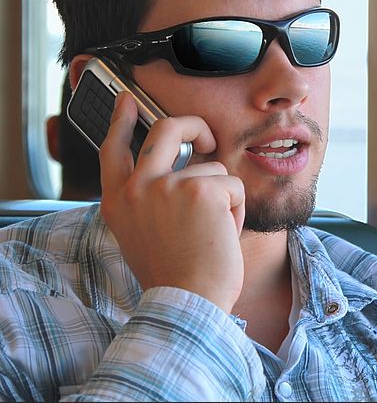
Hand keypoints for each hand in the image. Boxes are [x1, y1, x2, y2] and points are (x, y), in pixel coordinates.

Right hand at [99, 92, 245, 312]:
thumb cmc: (174, 276)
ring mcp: (167, 185)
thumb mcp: (143, 234)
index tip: (128, 100)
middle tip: (207, 138)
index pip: (114, 149)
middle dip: (194, 126)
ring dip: (223, 198)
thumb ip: (151, 200)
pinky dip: (237, 210)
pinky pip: (233, 185)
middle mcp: (136, 188)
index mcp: (118, 201)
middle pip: (166, 130)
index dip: (121, 120)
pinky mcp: (201, 189)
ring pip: (212, 168)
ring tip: (212, 232)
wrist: (187, 302)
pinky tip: (223, 234)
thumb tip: (182, 171)